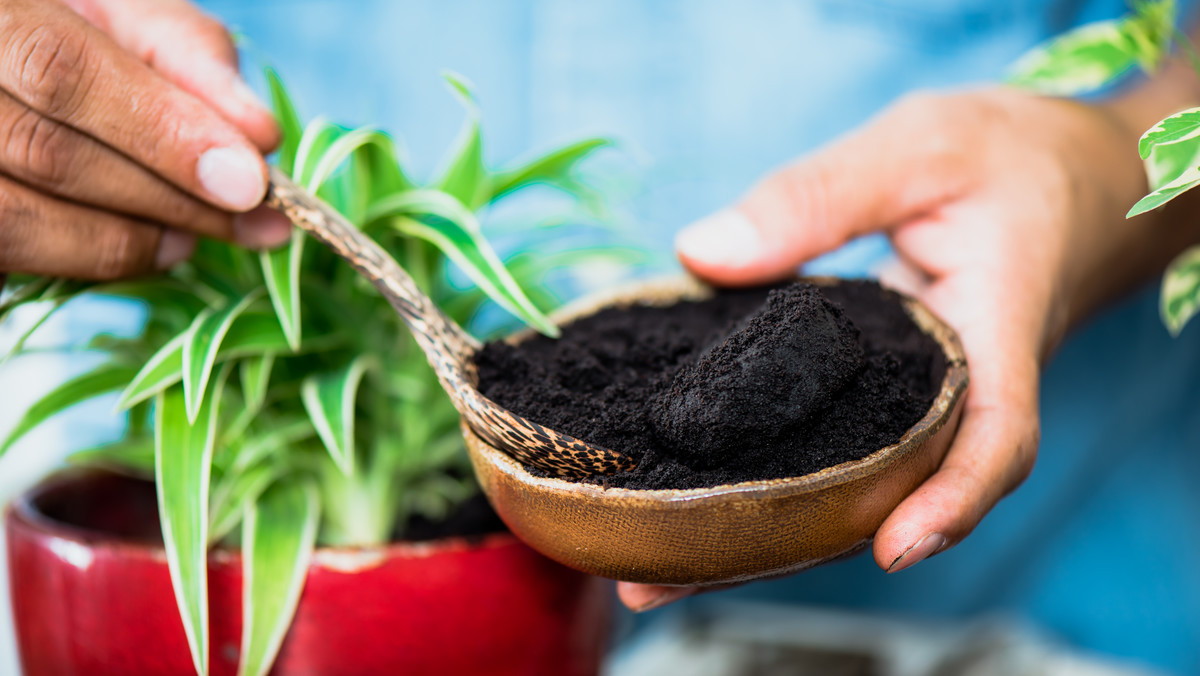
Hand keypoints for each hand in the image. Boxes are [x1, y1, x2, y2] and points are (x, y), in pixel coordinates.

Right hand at [0, 0, 287, 280]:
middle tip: (258, 217)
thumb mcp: (120, 9)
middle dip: (170, 196)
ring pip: (19, 222)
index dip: (162, 132)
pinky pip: (11, 255)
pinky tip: (154, 245)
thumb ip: (184, 55)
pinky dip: (93, 258)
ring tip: (201, 233)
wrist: (6, 49)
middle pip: (48, 154)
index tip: (250, 180)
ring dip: (132, 238)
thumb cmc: (64, 19)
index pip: (59, 72)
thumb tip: (259, 137)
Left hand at [621, 87, 1176, 610]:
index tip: (891, 546)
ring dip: (762, 528)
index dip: (950, 499)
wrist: (1068, 178)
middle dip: (791, 545)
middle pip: (889, 490)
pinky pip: (835, 440)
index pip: (994, 434)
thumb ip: (818, 196)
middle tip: (667, 581)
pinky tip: (693, 486)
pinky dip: (770, 472)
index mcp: (993, 329)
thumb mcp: (921, 146)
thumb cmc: (1011, 157)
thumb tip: (702, 252)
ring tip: (652, 568)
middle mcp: (957, 386)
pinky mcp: (884, 389)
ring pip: (852, 480)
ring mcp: (919, 397)